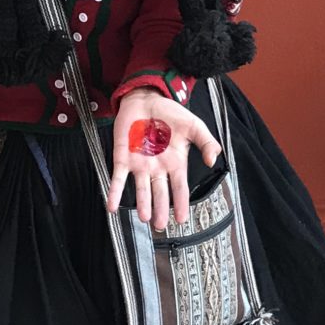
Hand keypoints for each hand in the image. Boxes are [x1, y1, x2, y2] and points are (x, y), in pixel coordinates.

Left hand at [108, 89, 220, 231]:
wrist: (146, 99)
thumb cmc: (170, 114)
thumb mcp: (194, 126)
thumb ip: (205, 142)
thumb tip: (213, 159)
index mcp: (175, 163)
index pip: (179, 188)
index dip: (180, 203)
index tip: (182, 219)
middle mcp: (157, 168)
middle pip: (159, 193)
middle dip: (160, 210)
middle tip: (160, 226)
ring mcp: (139, 165)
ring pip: (141, 189)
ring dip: (141, 204)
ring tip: (144, 218)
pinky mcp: (123, 158)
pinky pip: (118, 178)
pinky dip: (115, 192)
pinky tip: (112, 206)